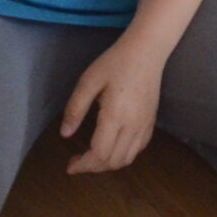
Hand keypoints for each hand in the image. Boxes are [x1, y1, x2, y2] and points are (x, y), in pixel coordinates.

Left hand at [61, 35, 164, 173]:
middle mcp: (133, 125)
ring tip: (93, 155)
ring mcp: (145, 125)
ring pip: (127, 159)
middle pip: (113, 161)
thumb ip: (75, 108)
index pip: (100, 154)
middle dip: (93, 167)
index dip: (83, 165)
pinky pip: (138, 149)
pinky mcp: (151, 121)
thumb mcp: (89, 80)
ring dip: (108, 164)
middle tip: (78, 160)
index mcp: (115, 116)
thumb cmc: (115, 62)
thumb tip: (65, 134)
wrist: (147, 50)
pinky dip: (124, 155)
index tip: (69, 165)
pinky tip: (113, 146)